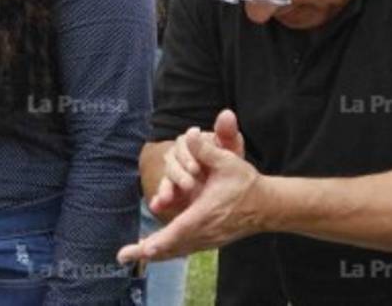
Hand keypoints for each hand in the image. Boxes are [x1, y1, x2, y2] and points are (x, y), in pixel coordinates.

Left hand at [120, 110, 266, 264]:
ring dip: (154, 252)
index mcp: (208, 212)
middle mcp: (206, 230)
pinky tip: (152, 251)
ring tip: (130, 255)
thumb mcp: (229, 161)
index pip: (182, 228)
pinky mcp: (209, 241)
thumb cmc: (246, 183)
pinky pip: (183, 248)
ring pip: (177, 250)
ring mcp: (208, 239)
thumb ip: (207, 150)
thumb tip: (189, 134)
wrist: (268, 206)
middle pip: (174, 246)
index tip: (146, 249)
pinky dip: (166, 250)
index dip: (163, 239)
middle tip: (123, 256)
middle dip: (147, 251)